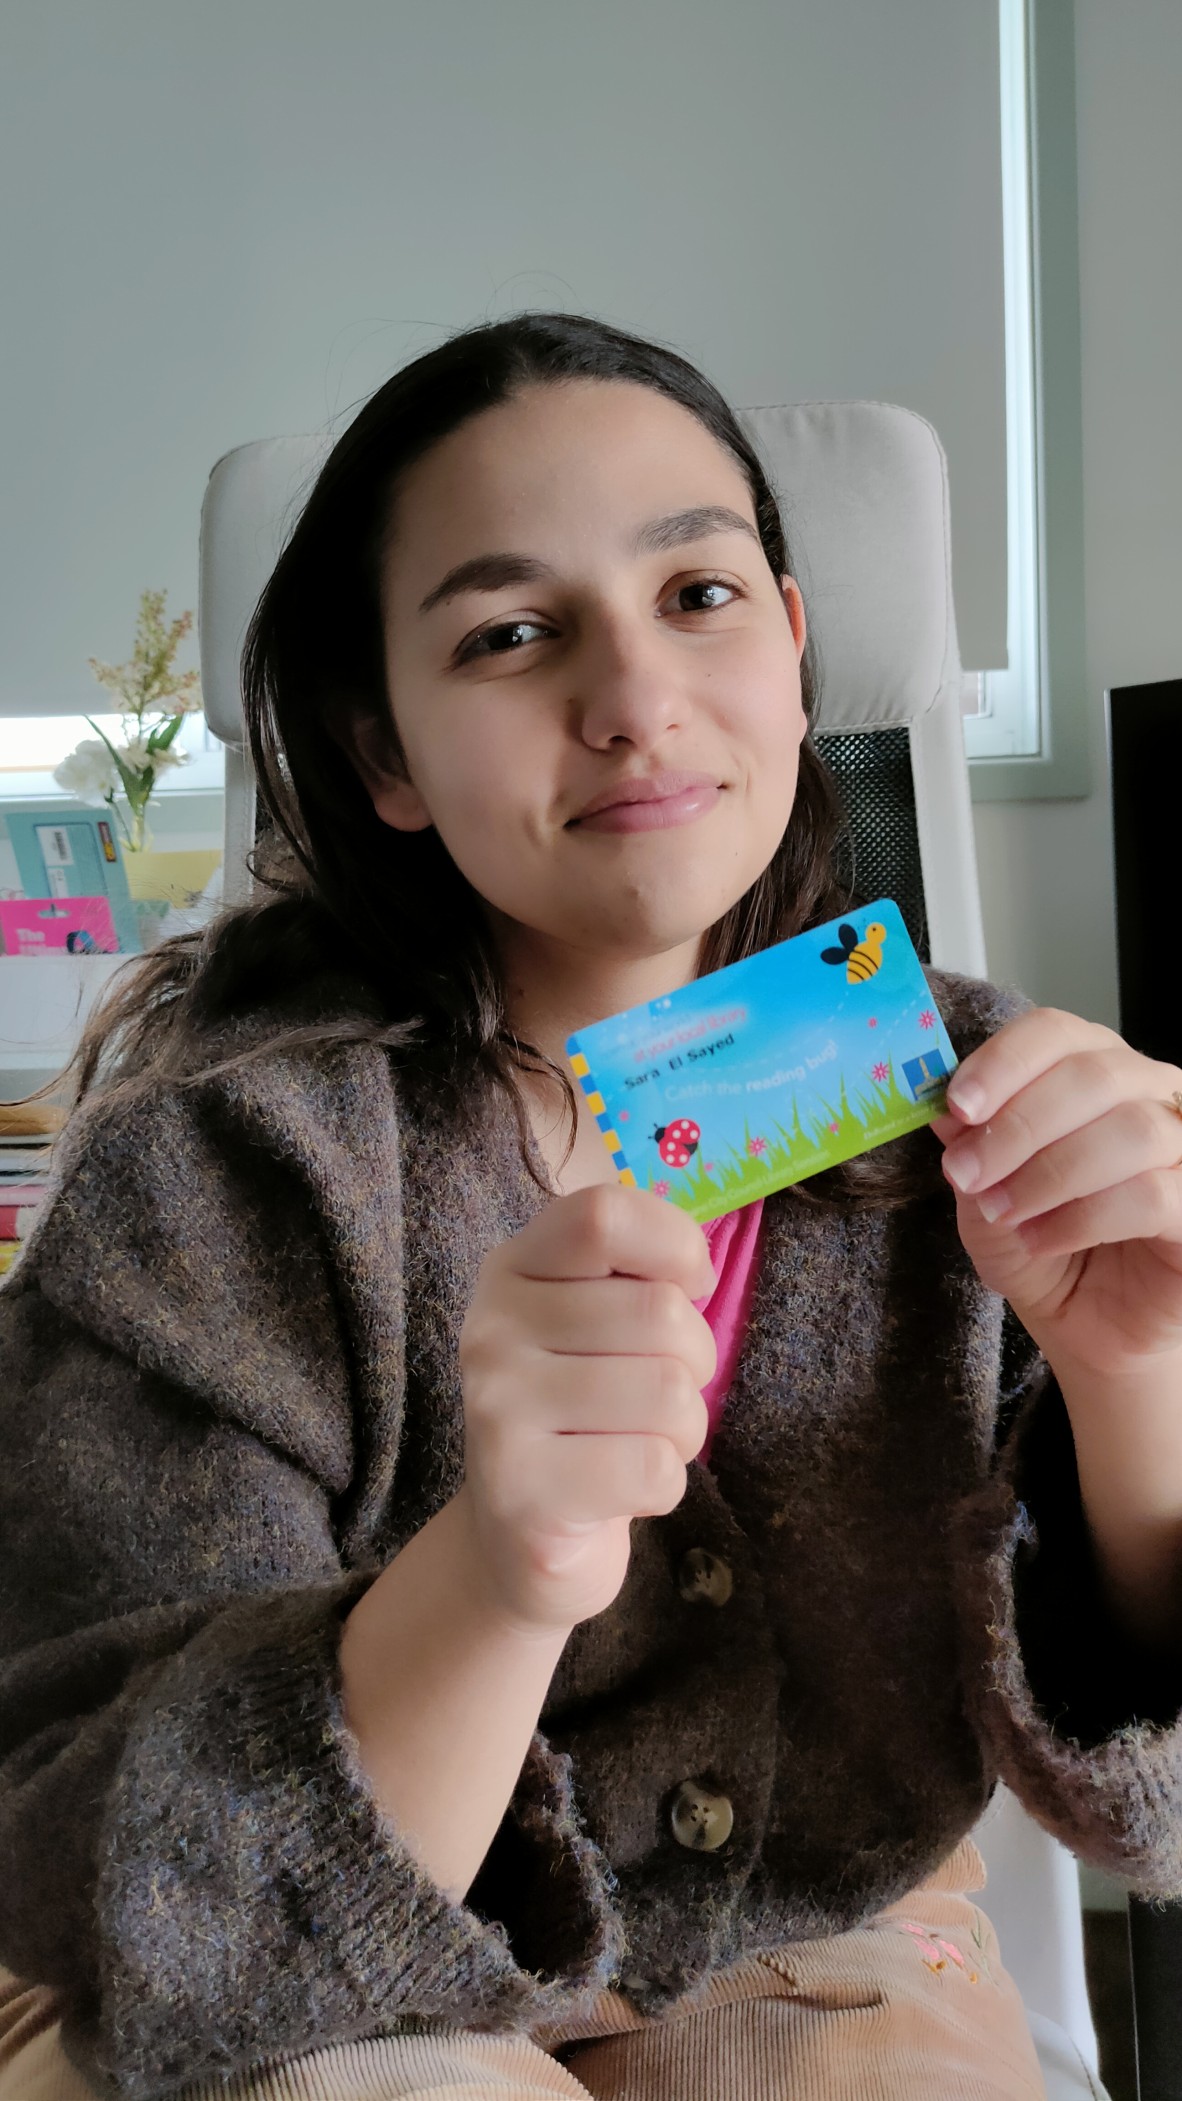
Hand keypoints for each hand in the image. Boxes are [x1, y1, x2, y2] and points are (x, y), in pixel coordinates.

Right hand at [456, 1183, 716, 1632]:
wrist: (517, 1541)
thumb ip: (635, 1272)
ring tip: (634, 1444)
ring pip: (669, 1394)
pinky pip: (655, 1468)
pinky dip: (663, 1486)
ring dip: (682, 1431)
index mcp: (513, 1269)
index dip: (673, 1244)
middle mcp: (491, 1330)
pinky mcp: (522, 1494)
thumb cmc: (583, 1414)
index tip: (685, 1285)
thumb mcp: (593, 1322)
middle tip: (654, 1396)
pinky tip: (619, 1491)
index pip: (603, 1216)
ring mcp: (498, 1412)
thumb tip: (693, 1266)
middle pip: (660, 1313)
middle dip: (693, 1362)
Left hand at [931, 1006, 1181, 1378]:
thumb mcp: (984, 1196)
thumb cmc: (1043, 1248)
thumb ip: (970, 1148)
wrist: (1087, 1327)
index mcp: (1094, 1070)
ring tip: (1004, 1212)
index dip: (1004, 1062)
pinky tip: (1042, 1239)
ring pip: (1131, 1130)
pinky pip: (1151, 1194)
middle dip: (1018, 1125)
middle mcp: (1149, 1094)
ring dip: (1049, 1173)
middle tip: (967, 1173)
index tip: (957, 1106)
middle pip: (1093, 1074)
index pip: (1056, 1032)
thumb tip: (944, 1109)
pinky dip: (1082, 1216)